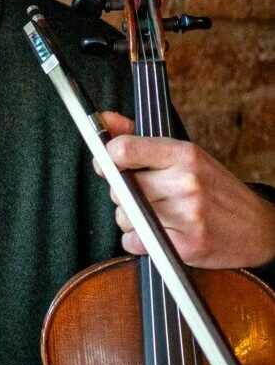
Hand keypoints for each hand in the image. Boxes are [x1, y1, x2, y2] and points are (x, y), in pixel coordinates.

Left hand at [99, 113, 274, 268]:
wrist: (259, 228)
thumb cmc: (216, 190)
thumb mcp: (187, 156)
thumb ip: (140, 139)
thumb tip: (104, 119)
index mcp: (186, 155)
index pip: (123, 150)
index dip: (107, 159)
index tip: (110, 166)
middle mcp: (187, 182)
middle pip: (119, 188)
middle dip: (124, 195)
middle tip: (147, 197)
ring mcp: (189, 215)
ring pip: (124, 216)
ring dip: (132, 219)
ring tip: (159, 216)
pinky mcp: (187, 246)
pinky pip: (134, 242)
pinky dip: (138, 241)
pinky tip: (160, 234)